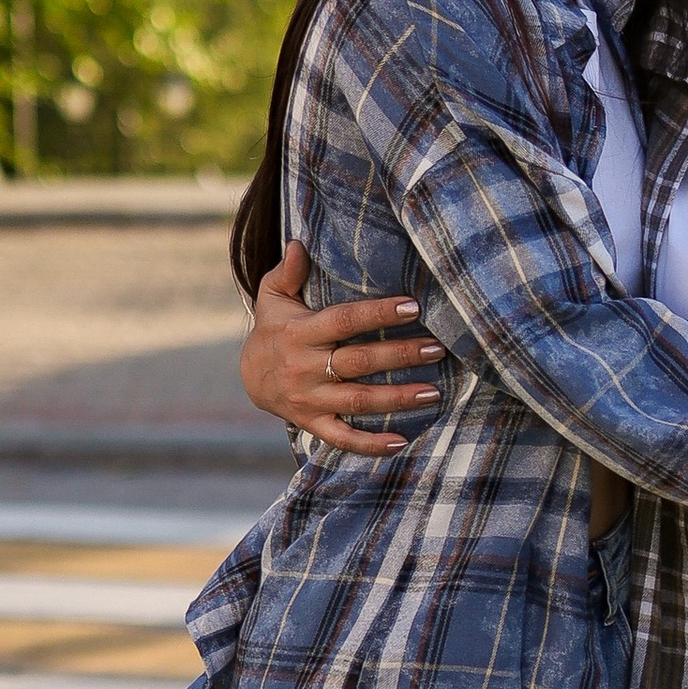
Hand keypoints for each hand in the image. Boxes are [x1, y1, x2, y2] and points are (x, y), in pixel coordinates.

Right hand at [239, 242, 443, 460]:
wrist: (249, 377)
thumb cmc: (273, 329)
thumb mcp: (272, 297)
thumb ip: (288, 272)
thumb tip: (300, 244)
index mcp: (300, 333)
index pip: (344, 320)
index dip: (378, 314)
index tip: (412, 306)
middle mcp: (305, 367)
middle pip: (359, 361)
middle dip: (400, 355)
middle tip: (438, 349)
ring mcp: (310, 399)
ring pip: (358, 401)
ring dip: (397, 398)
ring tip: (434, 392)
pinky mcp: (313, 423)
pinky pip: (342, 438)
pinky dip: (370, 445)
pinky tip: (402, 441)